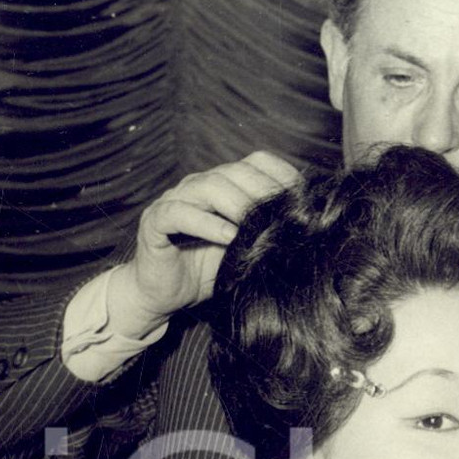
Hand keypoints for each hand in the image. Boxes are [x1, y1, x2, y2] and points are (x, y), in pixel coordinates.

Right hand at [108, 151, 300, 336]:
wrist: (165, 296)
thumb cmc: (208, 272)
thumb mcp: (245, 251)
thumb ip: (265, 236)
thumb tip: (303, 233)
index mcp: (224, 186)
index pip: (255, 163)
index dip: (279, 174)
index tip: (302, 196)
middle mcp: (200, 186)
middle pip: (234, 172)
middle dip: (262, 192)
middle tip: (283, 216)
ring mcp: (176, 200)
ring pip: (207, 186)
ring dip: (237, 204)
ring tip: (256, 226)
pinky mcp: (155, 222)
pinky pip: (179, 213)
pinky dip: (205, 223)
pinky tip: (227, 236)